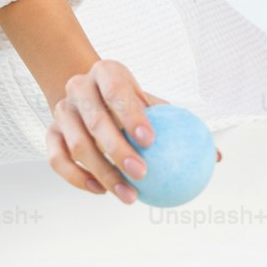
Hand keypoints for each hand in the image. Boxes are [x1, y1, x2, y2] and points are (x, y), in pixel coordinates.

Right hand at [45, 59, 220, 201]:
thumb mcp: (151, 102)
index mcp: (105, 72)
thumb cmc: (129, 100)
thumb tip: (217, 157)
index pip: (116, 91)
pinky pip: (58, 160)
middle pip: (95, 121)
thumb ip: (180, 124)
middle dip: (117, 150)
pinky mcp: (49, 132)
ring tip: (128, 195)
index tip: (151, 141)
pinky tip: (101, 192)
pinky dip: (77, 178)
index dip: (131, 115)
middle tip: (141, 175)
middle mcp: (78, 88)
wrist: (88, 91)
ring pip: (77, 145)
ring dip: (103, 174)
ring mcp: (60, 110)